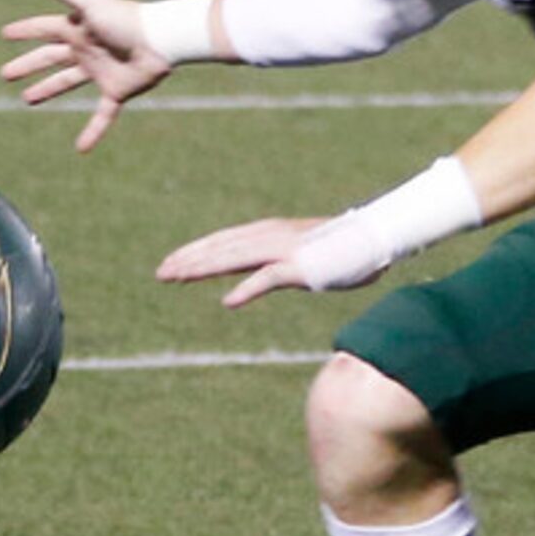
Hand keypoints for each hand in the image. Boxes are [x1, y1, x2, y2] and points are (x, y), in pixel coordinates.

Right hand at [0, 0, 171, 152]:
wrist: (160, 40)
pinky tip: (81, 148)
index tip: (5, 34)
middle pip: (49, 58)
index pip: (43, 28)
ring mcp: (99, 71)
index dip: (24, 31)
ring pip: (66, 83)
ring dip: (47, 90)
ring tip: (27, 100)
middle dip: (27, 65)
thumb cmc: (124, 18)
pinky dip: (93, 131)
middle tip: (4, 74)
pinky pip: (102, 115)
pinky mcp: (116, 91)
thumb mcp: (88, 2)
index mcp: (76, 28)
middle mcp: (85, 49)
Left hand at [157, 216, 330, 307]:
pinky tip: (229, 302)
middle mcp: (270, 236)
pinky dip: (248, 289)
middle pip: (220, 249)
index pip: (222, 242)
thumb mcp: (296, 256)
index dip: (195, 253)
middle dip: (189, 260)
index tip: (170, 264)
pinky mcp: (301, 266)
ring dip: (203, 269)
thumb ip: (271, 266)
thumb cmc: (339, 249)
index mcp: (268, 232)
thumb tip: (251, 281)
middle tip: (160, 273)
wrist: (374, 237)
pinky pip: (268, 278)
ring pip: (234, 258)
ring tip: (177, 279)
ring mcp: (284, 250)